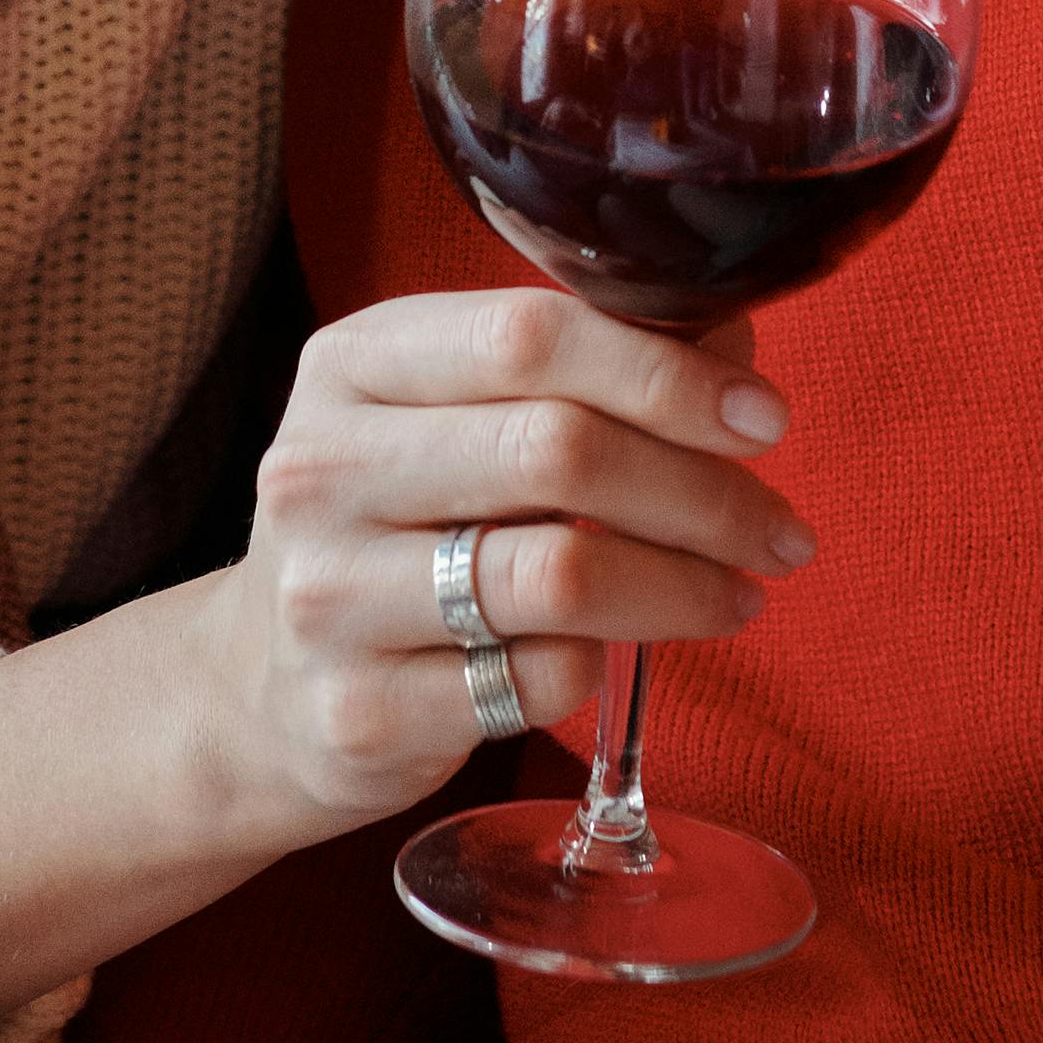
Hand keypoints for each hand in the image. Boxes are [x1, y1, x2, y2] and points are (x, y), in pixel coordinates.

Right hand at [211, 287, 804, 828]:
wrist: (260, 691)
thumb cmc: (398, 531)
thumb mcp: (454, 421)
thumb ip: (581, 373)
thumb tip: (733, 349)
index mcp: (352, 363)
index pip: (531, 333)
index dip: (668, 373)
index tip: (765, 418)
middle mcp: (322, 468)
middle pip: (560, 450)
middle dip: (704, 492)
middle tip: (781, 531)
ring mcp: (328, 595)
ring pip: (562, 575)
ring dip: (685, 586)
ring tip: (740, 594)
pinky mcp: (358, 709)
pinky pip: (538, 680)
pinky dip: (604, 666)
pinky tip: (613, 657)